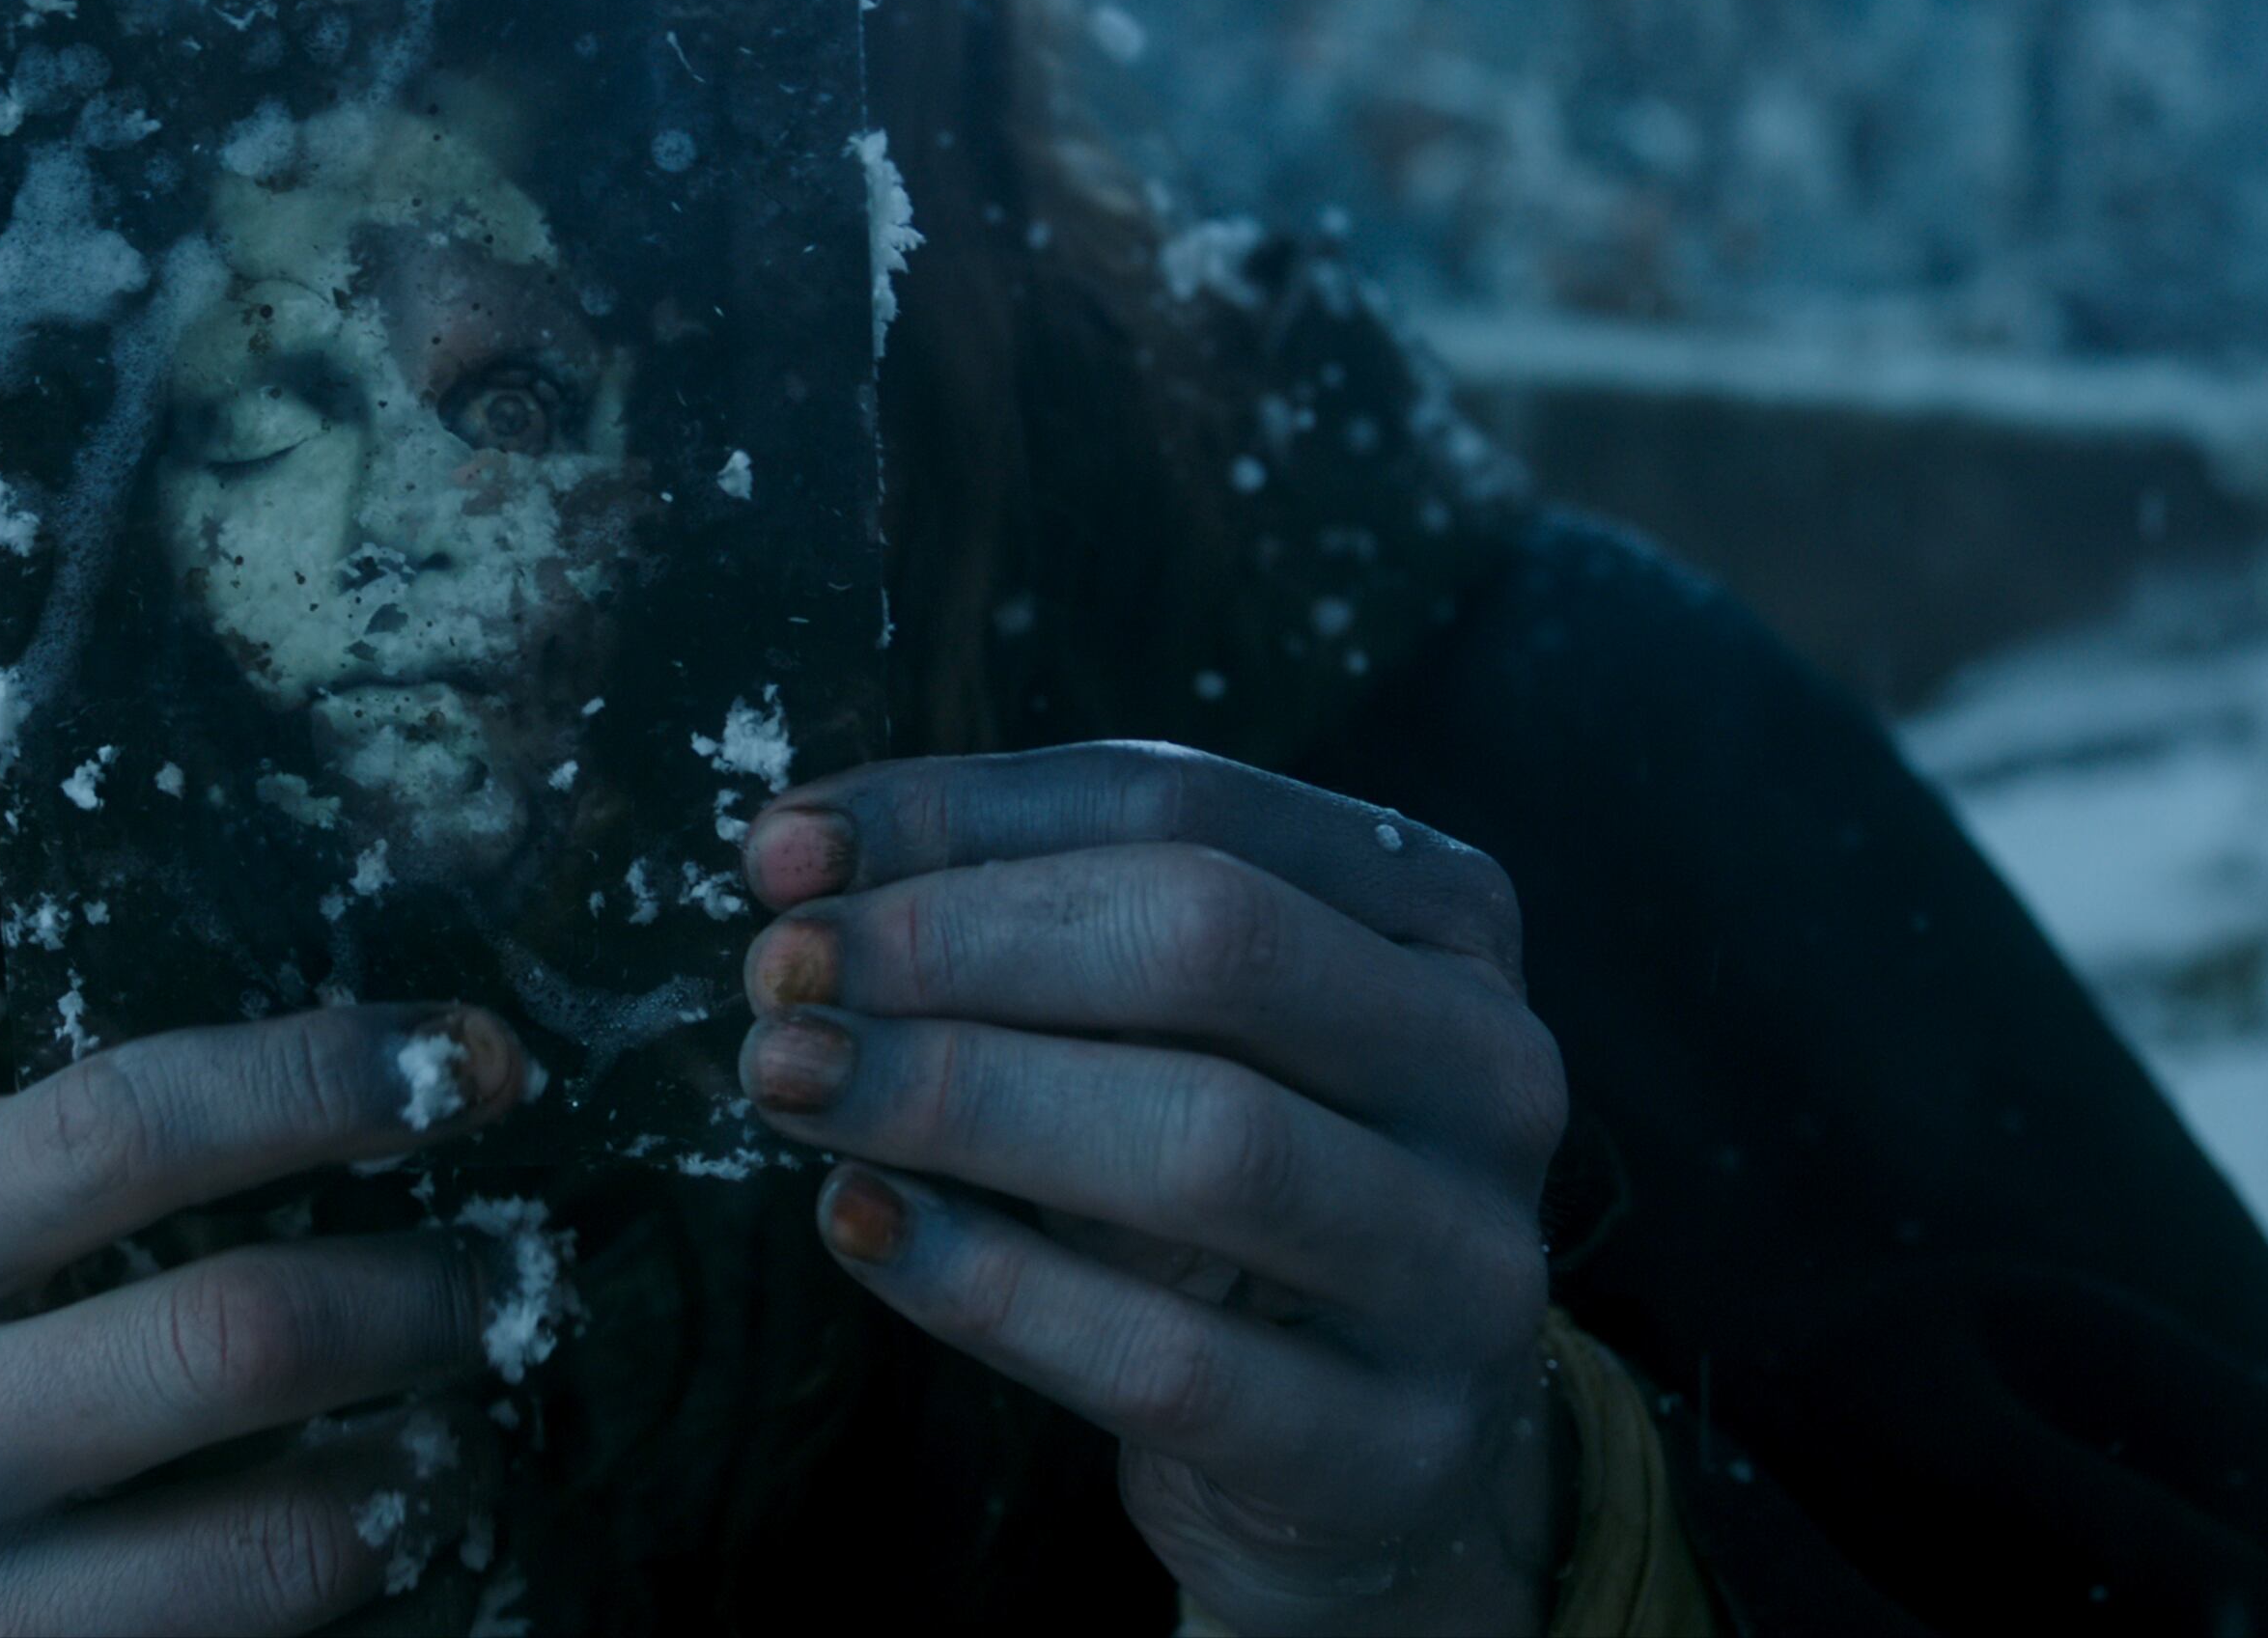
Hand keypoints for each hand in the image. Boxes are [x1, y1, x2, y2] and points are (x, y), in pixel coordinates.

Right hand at [0, 1003, 529, 1632]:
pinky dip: (380, 1581)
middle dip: (424, 1294)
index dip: (325, 1078)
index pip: (126, 1124)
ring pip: (282, 1540)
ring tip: (475, 1425)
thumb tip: (370, 1080)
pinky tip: (406, 1533)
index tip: (477, 1060)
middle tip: (516, 1276)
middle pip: (234, 1336)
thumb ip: (75, 1172)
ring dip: (434, 1466)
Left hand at [736, 743, 1569, 1634]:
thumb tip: (799, 860)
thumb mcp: (1161, 1038)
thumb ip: (1020, 929)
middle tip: (778, 972)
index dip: (962, 816)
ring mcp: (1466, 1265)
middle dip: (960, 943)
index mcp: (1439, 918)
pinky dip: (990, 1283)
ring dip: (962, 1096)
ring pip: (1209, 1140)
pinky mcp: (1394, 1447)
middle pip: (1212, 943)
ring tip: (791, 1079)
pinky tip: (861, 1223)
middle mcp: (1490, 1068)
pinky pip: (1170, 1356)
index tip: (780, 853)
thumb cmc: (1226, 1195)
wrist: (1368, 1461)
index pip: (1184, 806)